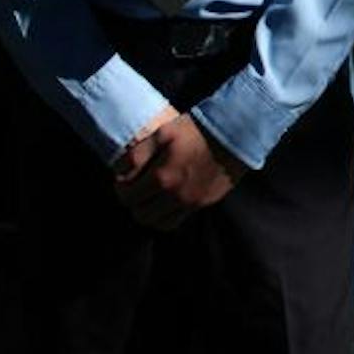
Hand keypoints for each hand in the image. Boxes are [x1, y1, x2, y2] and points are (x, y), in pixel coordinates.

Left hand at [112, 111, 246, 230]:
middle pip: (140, 214)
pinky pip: (177, 221)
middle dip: (133, 203)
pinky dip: (166, 216)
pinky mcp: (203, 204)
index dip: (120, 188)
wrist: (234, 134)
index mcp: (162, 177)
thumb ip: (138, 154)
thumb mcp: (163, 133)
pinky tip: (167, 201)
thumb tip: (119, 172)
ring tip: (149, 198)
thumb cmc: (197, 129)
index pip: (128, 196)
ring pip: (158, 223)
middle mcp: (174, 196)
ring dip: (149, 213)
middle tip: (135, 190)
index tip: (123, 180)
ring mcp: (190, 203)